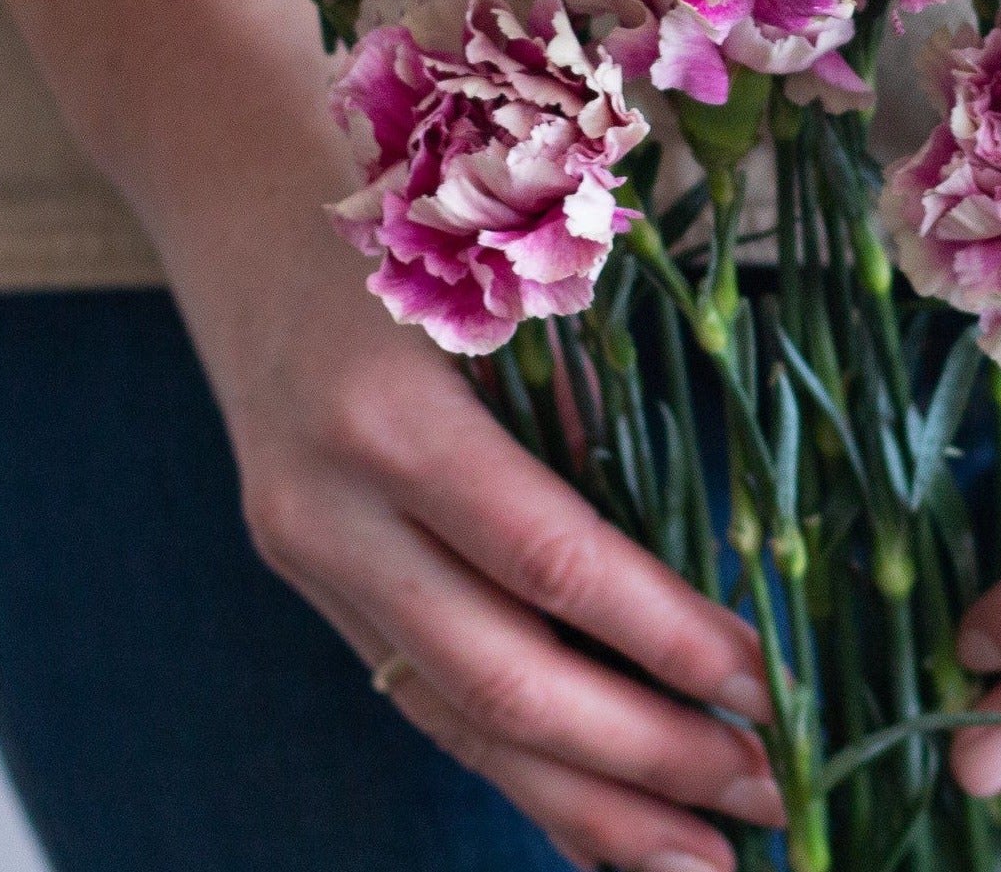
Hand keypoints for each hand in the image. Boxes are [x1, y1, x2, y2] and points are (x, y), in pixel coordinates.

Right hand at [198, 201, 782, 871]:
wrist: (233, 195)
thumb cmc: (405, 203)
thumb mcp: (505, 277)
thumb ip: (586, 407)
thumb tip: (686, 550)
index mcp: (390, 416)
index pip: (548, 561)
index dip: (661, 636)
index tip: (766, 689)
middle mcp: (331, 508)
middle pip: (496, 679)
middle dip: (640, 758)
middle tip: (767, 798)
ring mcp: (308, 554)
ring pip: (451, 718)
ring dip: (582, 804)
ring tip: (698, 863)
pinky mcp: (309, 577)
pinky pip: (418, 693)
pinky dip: (512, 763)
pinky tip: (591, 815)